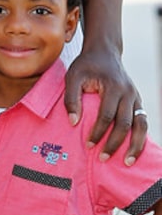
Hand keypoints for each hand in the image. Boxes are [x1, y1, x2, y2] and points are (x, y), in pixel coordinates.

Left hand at [64, 42, 146, 162]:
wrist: (104, 52)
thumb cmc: (86, 65)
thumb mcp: (73, 76)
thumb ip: (71, 98)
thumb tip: (73, 122)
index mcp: (114, 86)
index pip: (107, 115)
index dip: (98, 132)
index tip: (88, 144)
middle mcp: (129, 93)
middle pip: (126, 124)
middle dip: (115, 143)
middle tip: (103, 157)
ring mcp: (136, 97)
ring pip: (141, 125)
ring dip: (135, 145)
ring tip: (127, 162)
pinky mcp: (138, 101)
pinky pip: (143, 122)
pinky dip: (140, 138)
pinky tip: (134, 150)